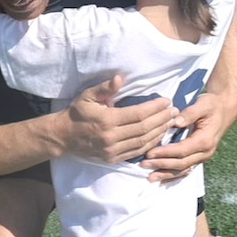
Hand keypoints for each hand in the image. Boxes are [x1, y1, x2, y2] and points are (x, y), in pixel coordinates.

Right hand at [61, 75, 177, 162]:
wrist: (63, 137)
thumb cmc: (76, 113)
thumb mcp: (87, 96)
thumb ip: (105, 88)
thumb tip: (120, 78)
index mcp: (107, 120)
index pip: (138, 114)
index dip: (154, 108)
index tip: (166, 101)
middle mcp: (111, 137)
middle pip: (144, 128)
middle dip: (162, 119)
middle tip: (174, 111)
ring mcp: (112, 150)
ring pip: (143, 142)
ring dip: (159, 132)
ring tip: (170, 122)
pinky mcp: (113, 158)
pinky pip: (136, 152)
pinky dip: (150, 144)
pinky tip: (159, 135)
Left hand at [140, 91, 236, 181]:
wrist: (224, 109)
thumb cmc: (212, 105)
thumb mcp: (203, 103)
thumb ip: (190, 113)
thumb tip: (176, 121)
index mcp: (205, 140)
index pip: (182, 150)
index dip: (165, 153)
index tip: (149, 153)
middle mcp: (206, 152)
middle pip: (181, 163)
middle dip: (161, 165)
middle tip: (144, 164)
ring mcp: (203, 157)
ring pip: (183, 170)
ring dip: (165, 174)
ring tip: (149, 177)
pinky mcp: (199, 158)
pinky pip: (186, 170)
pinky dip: (173, 176)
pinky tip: (162, 180)